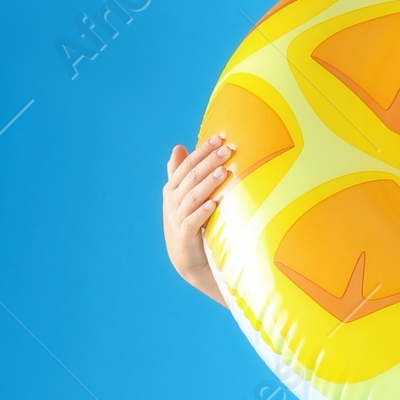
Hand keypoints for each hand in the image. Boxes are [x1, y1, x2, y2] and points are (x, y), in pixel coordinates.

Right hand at [163, 135, 229, 302]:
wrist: (189, 261)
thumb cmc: (191, 225)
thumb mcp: (186, 198)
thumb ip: (182, 173)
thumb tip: (179, 147)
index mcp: (173, 188)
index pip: (187, 164)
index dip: (203, 150)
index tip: (220, 137)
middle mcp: (172, 200)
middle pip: (191, 176)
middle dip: (209, 161)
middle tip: (227, 150)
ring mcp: (176, 218)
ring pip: (192, 196)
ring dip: (208, 183)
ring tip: (224, 172)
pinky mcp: (184, 235)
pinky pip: (193, 221)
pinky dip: (203, 212)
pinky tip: (214, 204)